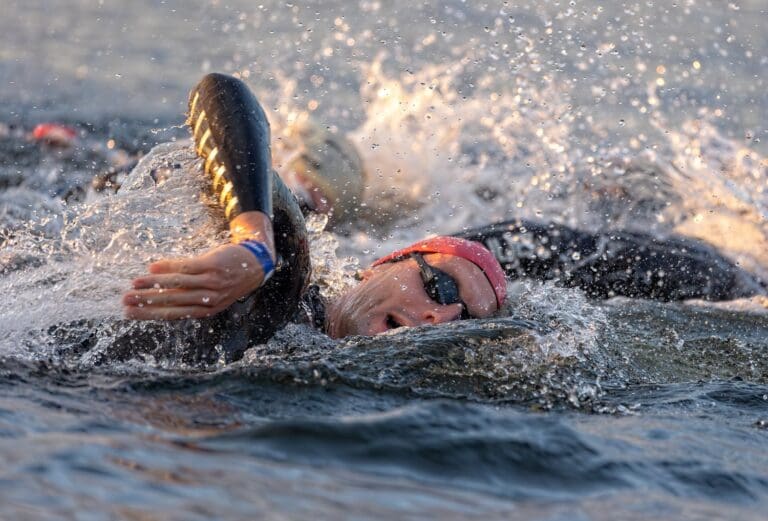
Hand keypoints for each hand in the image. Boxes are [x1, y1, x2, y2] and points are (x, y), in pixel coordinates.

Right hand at [123, 242, 271, 319]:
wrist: (255, 263)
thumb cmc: (230, 280)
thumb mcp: (212, 294)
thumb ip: (187, 296)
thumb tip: (157, 296)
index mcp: (207, 309)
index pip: (174, 314)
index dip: (151, 314)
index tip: (130, 314)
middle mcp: (209, 299)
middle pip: (172, 302)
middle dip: (146, 302)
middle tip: (125, 302)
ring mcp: (211, 282)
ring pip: (177, 284)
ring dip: (153, 285)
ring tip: (134, 284)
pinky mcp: (212, 266)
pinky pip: (186, 267)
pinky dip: (168, 267)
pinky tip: (153, 268)